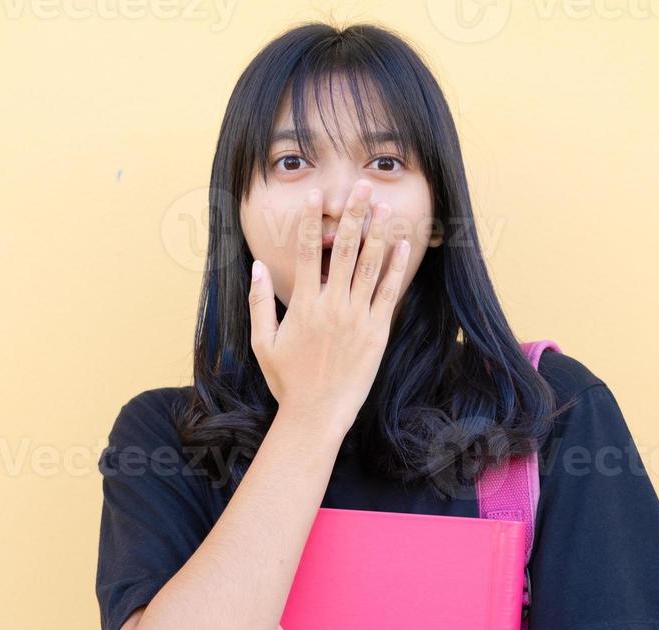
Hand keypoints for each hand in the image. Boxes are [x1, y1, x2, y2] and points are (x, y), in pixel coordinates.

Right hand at [247, 181, 411, 432]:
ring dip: (377, 232)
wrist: (316, 414)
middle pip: (343, 249)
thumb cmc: (287, 380)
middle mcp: (332, 305)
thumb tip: (256, 267)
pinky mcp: (377, 332)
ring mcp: (357, 317)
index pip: (305, 252)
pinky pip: (388, 293)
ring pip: (369, 265)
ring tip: (383, 204)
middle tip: (360, 185)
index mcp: (303, 305)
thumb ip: (259, 302)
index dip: (310, 221)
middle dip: (352, 214)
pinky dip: (395, 267)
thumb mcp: (263, 342)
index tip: (315, 196)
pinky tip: (401, 244)